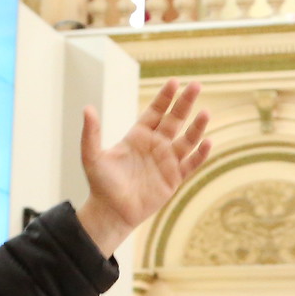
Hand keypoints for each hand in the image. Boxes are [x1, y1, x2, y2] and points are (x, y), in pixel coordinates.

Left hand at [75, 79, 211, 258]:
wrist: (112, 212)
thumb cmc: (101, 185)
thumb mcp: (92, 157)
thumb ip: (91, 133)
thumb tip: (87, 108)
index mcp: (138, 136)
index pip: (155, 111)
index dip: (165, 97)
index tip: (174, 82)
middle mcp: (156, 145)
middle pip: (175, 119)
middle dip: (185, 103)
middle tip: (196, 85)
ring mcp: (167, 161)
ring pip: (187, 140)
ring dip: (196, 127)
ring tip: (205, 112)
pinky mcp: (174, 179)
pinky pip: (191, 164)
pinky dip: (200, 154)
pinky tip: (207, 142)